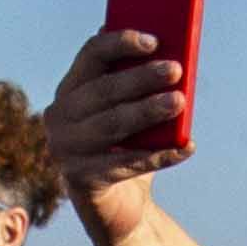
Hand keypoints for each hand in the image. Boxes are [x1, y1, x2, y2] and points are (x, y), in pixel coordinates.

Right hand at [44, 30, 190, 234]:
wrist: (115, 204)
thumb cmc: (124, 145)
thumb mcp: (125, 110)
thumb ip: (134, 80)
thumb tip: (166, 47)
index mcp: (70, 89)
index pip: (91, 55)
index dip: (121, 44)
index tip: (155, 41)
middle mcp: (60, 117)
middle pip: (103, 90)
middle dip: (141, 78)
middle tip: (175, 70)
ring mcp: (66, 150)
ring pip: (112, 125)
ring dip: (148, 111)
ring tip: (179, 102)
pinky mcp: (82, 180)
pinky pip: (127, 163)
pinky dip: (159, 155)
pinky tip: (186, 146)